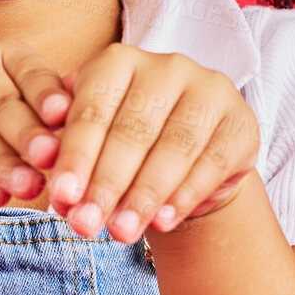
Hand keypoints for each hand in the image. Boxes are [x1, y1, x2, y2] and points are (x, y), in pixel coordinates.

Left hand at [43, 44, 259, 242]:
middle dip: (107, 184)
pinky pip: (212, 162)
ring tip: (122, 233)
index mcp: (119, 61)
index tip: (60, 198)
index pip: (92, 111)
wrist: (188, 161)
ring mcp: (209, 90)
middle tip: (87, 226)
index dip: (75, 158)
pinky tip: (163, 222)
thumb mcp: (94, 145)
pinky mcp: (241, 122)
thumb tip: (52, 182)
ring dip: (144, 196)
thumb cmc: (127, 146)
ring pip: (174, 147)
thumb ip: (70, 158)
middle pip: (133, 130)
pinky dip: (185, 196)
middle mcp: (166, 66)